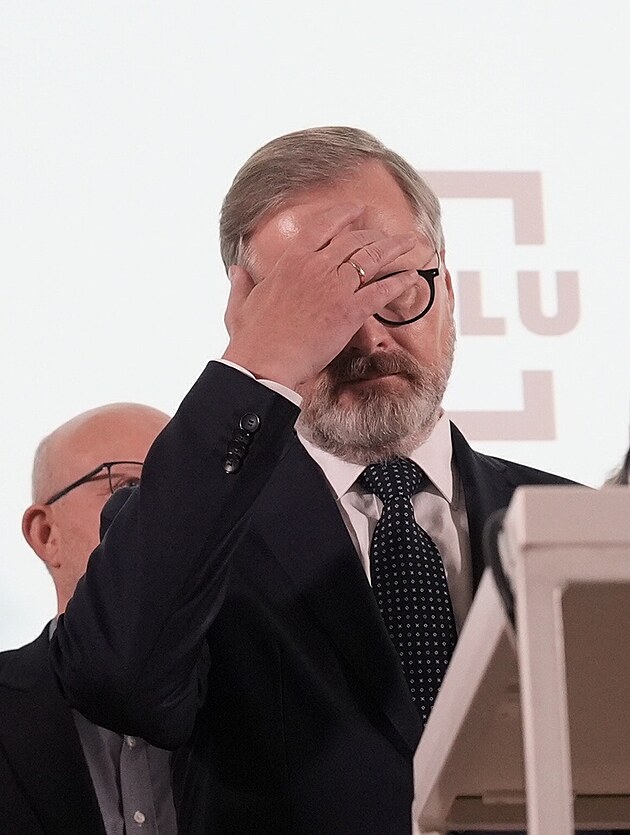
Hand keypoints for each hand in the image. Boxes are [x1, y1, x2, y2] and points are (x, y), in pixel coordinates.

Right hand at [222, 203, 417, 389]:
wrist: (264, 362)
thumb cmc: (252, 338)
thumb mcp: (241, 305)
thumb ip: (241, 284)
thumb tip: (235, 270)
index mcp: (291, 261)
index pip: (322, 226)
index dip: (344, 214)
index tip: (357, 209)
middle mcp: (316, 266)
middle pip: (354, 240)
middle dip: (376, 233)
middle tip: (390, 234)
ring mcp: (335, 287)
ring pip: (372, 259)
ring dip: (394, 249)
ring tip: (410, 245)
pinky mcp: (350, 311)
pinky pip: (382, 291)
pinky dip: (399, 282)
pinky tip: (412, 277)